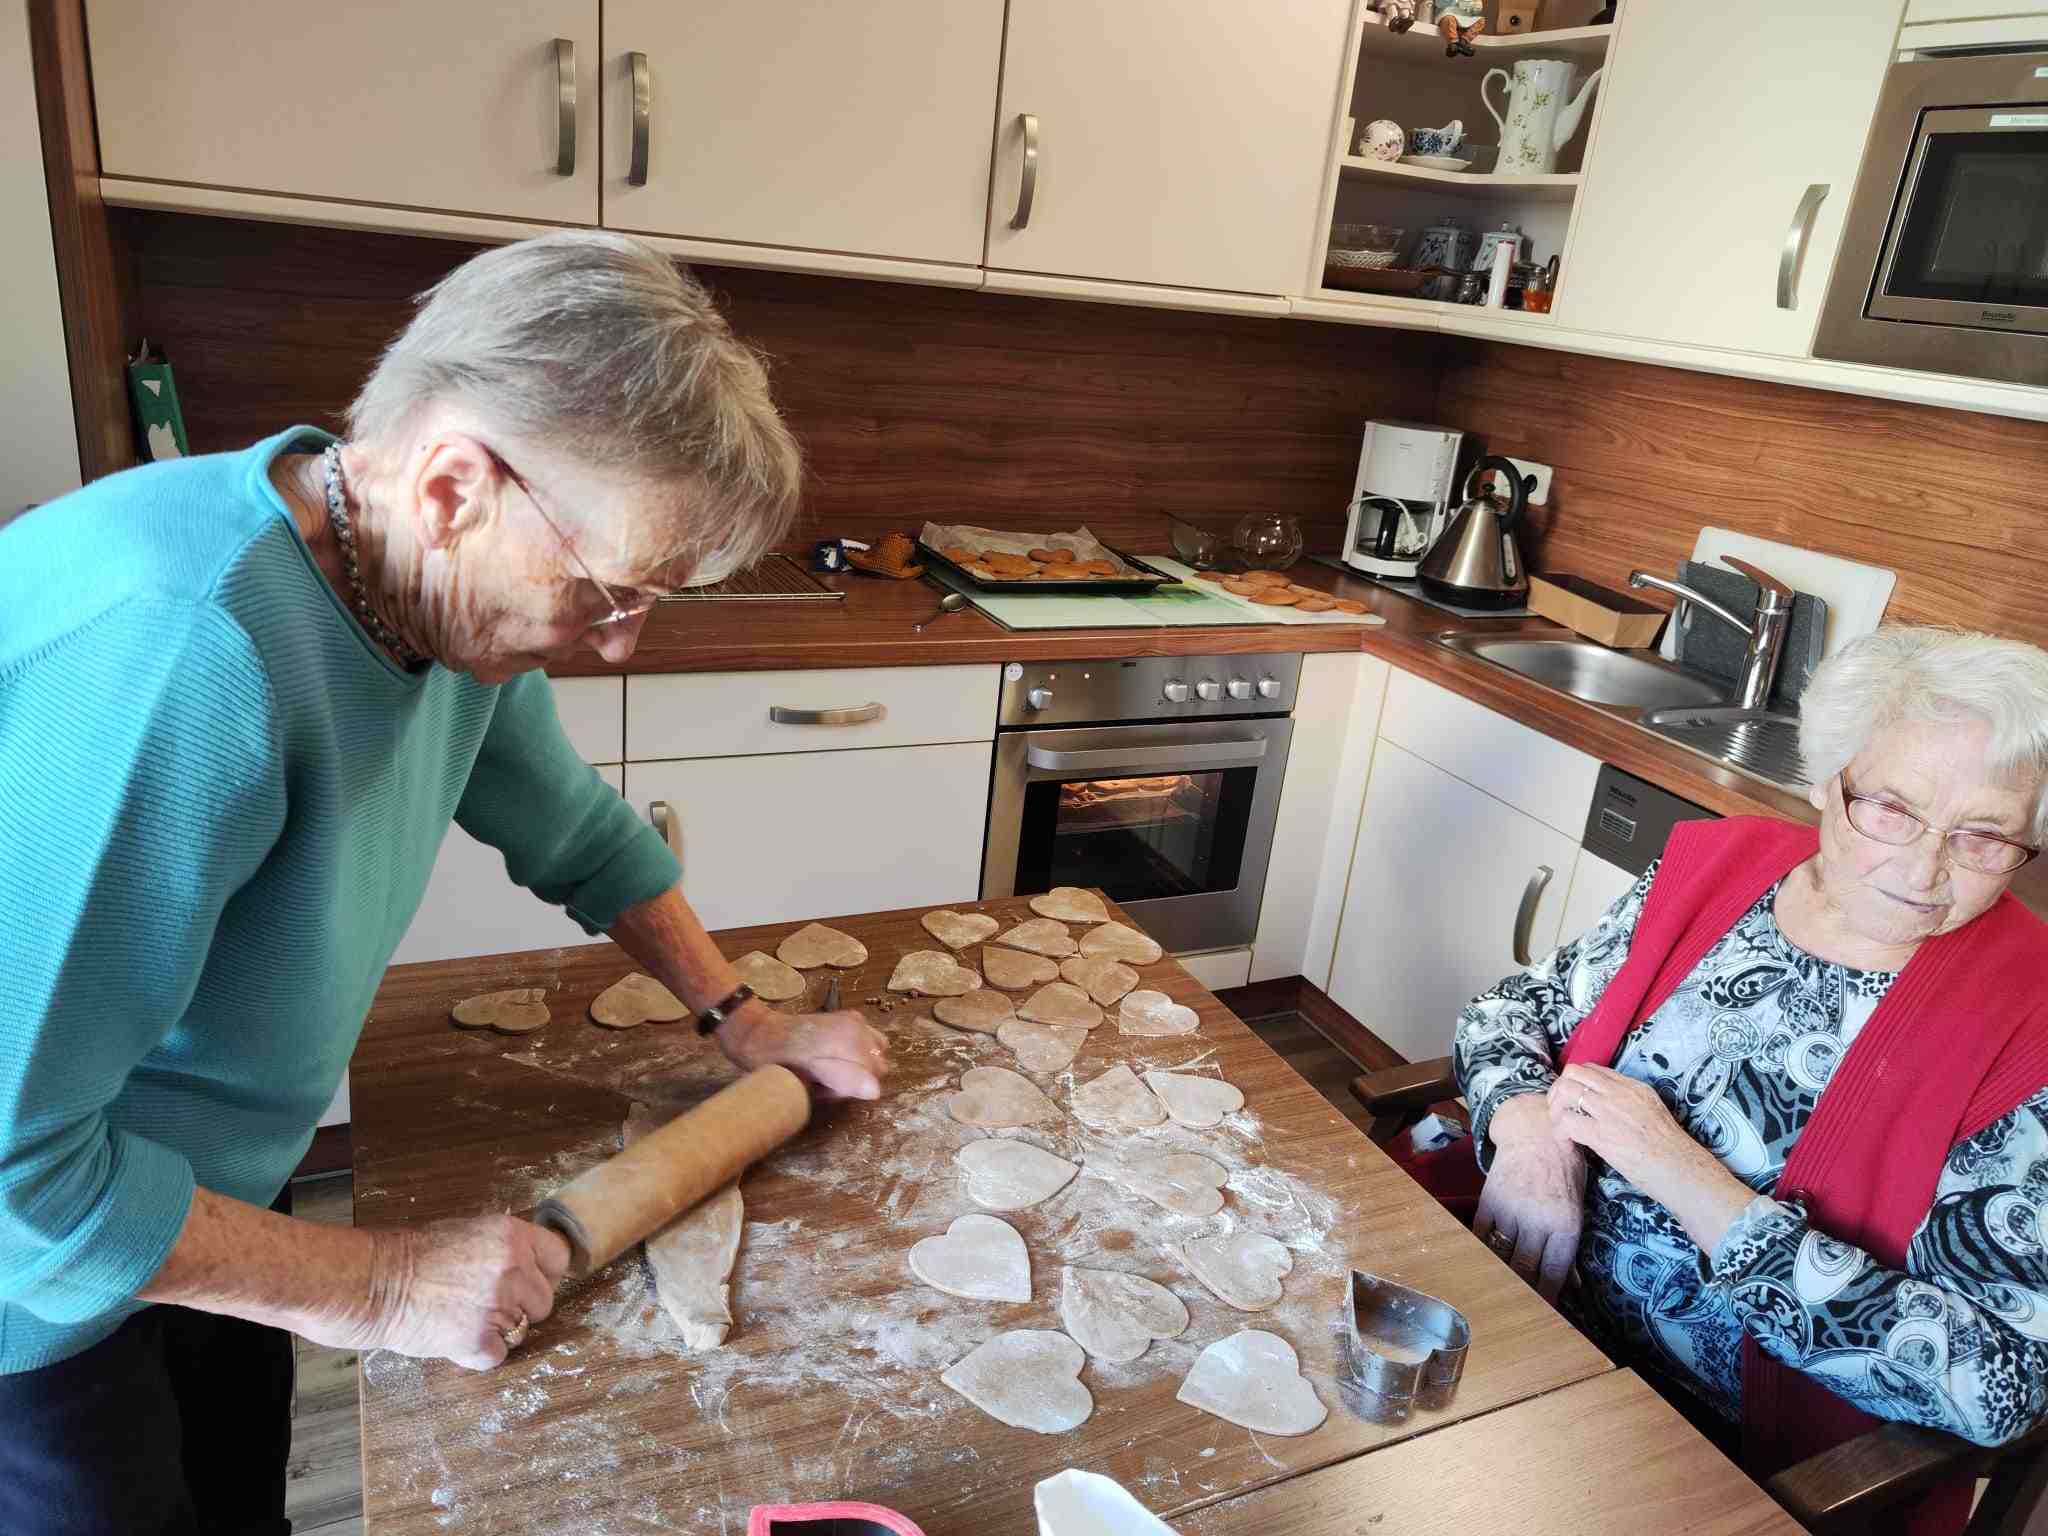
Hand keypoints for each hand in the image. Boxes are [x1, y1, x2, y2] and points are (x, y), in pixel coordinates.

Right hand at [344, 1215, 571, 1370]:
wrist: (374, 1283)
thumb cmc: (414, 1257)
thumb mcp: (469, 1233)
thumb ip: (506, 1248)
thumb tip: (533, 1265)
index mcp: (513, 1235)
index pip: (559, 1258)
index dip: (545, 1274)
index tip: (530, 1282)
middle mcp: (513, 1268)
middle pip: (545, 1301)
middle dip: (520, 1307)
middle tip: (483, 1303)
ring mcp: (498, 1305)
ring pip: (522, 1330)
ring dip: (498, 1330)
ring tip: (462, 1316)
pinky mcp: (478, 1340)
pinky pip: (498, 1355)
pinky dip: (477, 1353)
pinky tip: (453, 1335)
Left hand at [722, 1005, 888, 1100]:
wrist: (760, 1033)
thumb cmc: (779, 1060)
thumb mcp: (808, 1076)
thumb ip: (843, 1080)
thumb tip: (876, 1090)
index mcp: (851, 1041)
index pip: (873, 1078)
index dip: (850, 1088)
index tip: (825, 1087)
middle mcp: (859, 1027)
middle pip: (876, 1066)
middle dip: (856, 1076)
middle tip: (822, 1079)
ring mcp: (855, 1021)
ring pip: (875, 1054)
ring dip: (858, 1064)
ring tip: (828, 1067)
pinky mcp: (850, 1018)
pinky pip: (867, 1040)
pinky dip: (856, 1050)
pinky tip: (831, 1055)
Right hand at [1472, 1092, 1585, 1302]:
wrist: (1536, 1132)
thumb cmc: (1564, 1170)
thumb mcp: (1576, 1207)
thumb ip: (1568, 1246)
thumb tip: (1571, 1284)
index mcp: (1565, 1224)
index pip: (1554, 1273)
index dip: (1547, 1297)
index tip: (1543, 1310)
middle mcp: (1537, 1220)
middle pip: (1525, 1268)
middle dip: (1524, 1290)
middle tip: (1521, 1302)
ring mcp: (1511, 1210)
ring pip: (1502, 1255)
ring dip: (1503, 1272)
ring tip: (1503, 1285)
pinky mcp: (1490, 1200)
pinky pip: (1483, 1235)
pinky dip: (1485, 1249)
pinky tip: (1487, 1257)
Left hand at [1549, 1063, 1753, 1253]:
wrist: (1681, 1169)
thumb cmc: (1669, 1149)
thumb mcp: (1652, 1111)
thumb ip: (1628, 1103)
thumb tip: (1603, 1106)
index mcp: (1633, 1086)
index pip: (1592, 1069)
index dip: (1576, 1082)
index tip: (1573, 1099)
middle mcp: (1620, 1093)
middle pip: (1573, 1073)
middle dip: (1559, 1089)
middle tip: (1559, 1110)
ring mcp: (1610, 1112)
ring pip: (1566, 1092)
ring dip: (1555, 1109)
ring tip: (1560, 1126)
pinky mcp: (1602, 1134)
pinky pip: (1566, 1122)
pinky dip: (1559, 1131)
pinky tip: (1566, 1142)